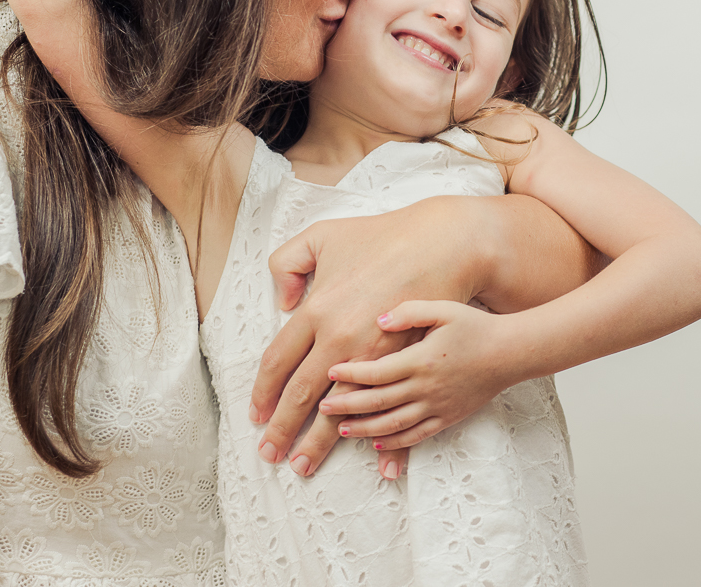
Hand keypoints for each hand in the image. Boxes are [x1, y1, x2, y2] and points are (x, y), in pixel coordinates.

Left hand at [249, 196, 488, 475]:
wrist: (443, 246)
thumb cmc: (382, 237)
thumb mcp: (323, 235)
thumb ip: (289, 264)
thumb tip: (283, 304)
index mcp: (318, 310)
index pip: (279, 362)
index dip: (265, 392)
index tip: (257, 415)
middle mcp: (342, 339)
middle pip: (303, 395)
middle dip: (284, 430)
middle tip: (270, 455)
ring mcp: (376, 356)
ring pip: (341, 410)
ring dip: (321, 442)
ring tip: (305, 464)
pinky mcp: (405, 363)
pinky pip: (388, 409)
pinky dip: (379, 438)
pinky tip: (370, 456)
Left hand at [318, 300, 526, 451]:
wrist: (510, 354)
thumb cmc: (476, 327)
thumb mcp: (443, 309)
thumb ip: (409, 311)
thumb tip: (379, 320)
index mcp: (420, 360)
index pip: (376, 371)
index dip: (351, 374)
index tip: (331, 373)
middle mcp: (425, 388)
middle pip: (378, 402)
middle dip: (347, 406)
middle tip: (322, 407)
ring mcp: (436, 407)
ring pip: (393, 424)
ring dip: (364, 428)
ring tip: (342, 429)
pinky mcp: (447, 418)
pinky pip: (415, 436)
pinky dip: (393, 442)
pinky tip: (377, 442)